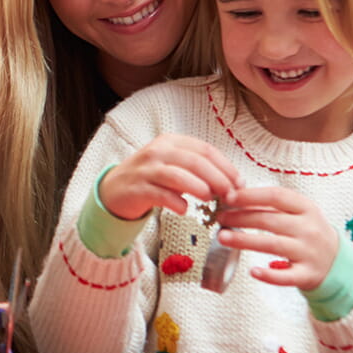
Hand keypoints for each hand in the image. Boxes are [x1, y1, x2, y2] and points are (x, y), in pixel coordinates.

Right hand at [97, 134, 240, 220]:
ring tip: (209, 199)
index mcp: (171, 142)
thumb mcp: (172, 165)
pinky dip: (176, 203)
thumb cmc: (151, 178)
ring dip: (198, 187)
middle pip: (195, 161)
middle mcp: (158, 151)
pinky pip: (160, 195)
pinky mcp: (137, 188)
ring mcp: (146, 169)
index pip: (205, 150)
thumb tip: (230, 183)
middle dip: (217, 178)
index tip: (239, 183)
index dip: (225, 166)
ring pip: (178, 175)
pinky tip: (185, 210)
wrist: (114, 190)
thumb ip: (197, 169)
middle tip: (230, 194)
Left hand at [216, 186, 336, 290]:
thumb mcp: (299, 212)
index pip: (276, 196)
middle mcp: (309, 228)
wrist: (335, 261)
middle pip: (269, 220)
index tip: (228, 197)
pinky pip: (286, 276)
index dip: (250, 195)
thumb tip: (235, 196)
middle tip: (220, 218)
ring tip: (223, 237)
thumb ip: (273, 205)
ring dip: (245, 240)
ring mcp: (309, 252)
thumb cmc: (308, 232)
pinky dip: (269, 275)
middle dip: (241, 218)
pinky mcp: (307, 274)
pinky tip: (252, 271)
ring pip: (273, 245)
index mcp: (306, 208)